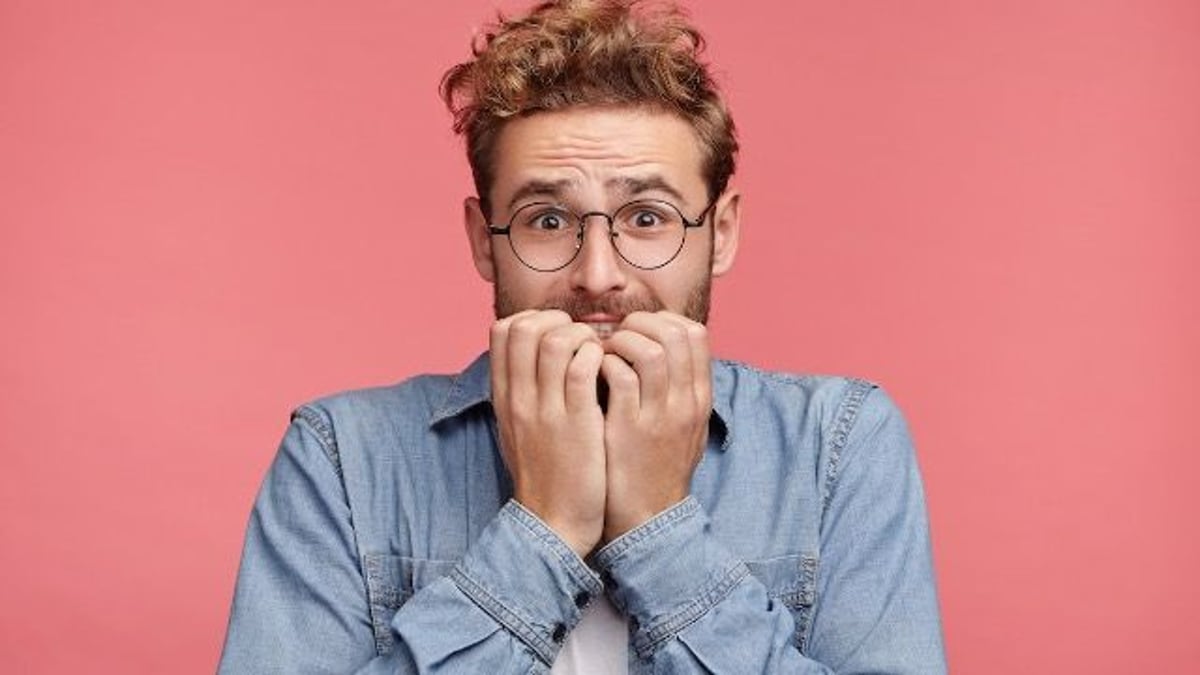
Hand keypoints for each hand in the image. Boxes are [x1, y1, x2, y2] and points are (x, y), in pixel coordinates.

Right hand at [490, 309, 607, 556]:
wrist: (552, 523)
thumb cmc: (545, 474)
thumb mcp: (519, 428)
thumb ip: (522, 391)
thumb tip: (536, 356)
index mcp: (504, 397)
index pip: (503, 331)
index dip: (534, 319)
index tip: (558, 334)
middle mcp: (519, 398)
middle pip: (523, 327)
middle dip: (557, 320)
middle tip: (581, 338)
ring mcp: (547, 410)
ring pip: (555, 341)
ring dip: (583, 336)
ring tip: (598, 354)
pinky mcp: (577, 424)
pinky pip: (584, 369)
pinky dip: (599, 359)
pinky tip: (609, 372)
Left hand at [599, 311, 711, 542]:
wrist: (648, 520)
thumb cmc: (657, 470)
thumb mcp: (685, 428)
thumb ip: (679, 390)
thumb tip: (664, 351)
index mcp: (699, 399)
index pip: (695, 334)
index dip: (663, 320)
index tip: (639, 329)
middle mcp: (686, 403)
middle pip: (676, 334)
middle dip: (641, 323)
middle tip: (616, 335)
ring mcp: (659, 416)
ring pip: (651, 350)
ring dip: (621, 341)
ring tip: (604, 353)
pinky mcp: (629, 430)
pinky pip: (621, 376)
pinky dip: (603, 364)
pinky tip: (592, 374)